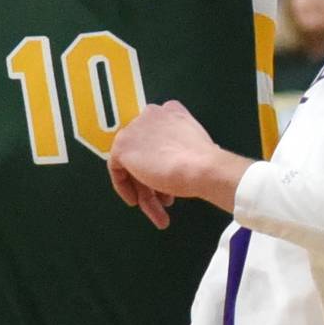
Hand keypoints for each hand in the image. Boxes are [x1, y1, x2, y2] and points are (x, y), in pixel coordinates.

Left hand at [108, 100, 251, 223]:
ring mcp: (135, 128)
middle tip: (165, 200)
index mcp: (171, 110)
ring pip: (135, 163)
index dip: (163, 162)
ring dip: (148, 192)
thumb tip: (177, 162)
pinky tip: (139, 202)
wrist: (201, 167)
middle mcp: (151, 113)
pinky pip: (118, 169)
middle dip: (155, 180)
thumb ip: (180, 147)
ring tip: (160, 213)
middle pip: (146, 151)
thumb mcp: (196, 146)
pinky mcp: (122, 145)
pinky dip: (126, 187)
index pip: (159, 137)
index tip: (169, 180)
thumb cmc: (205, 161)